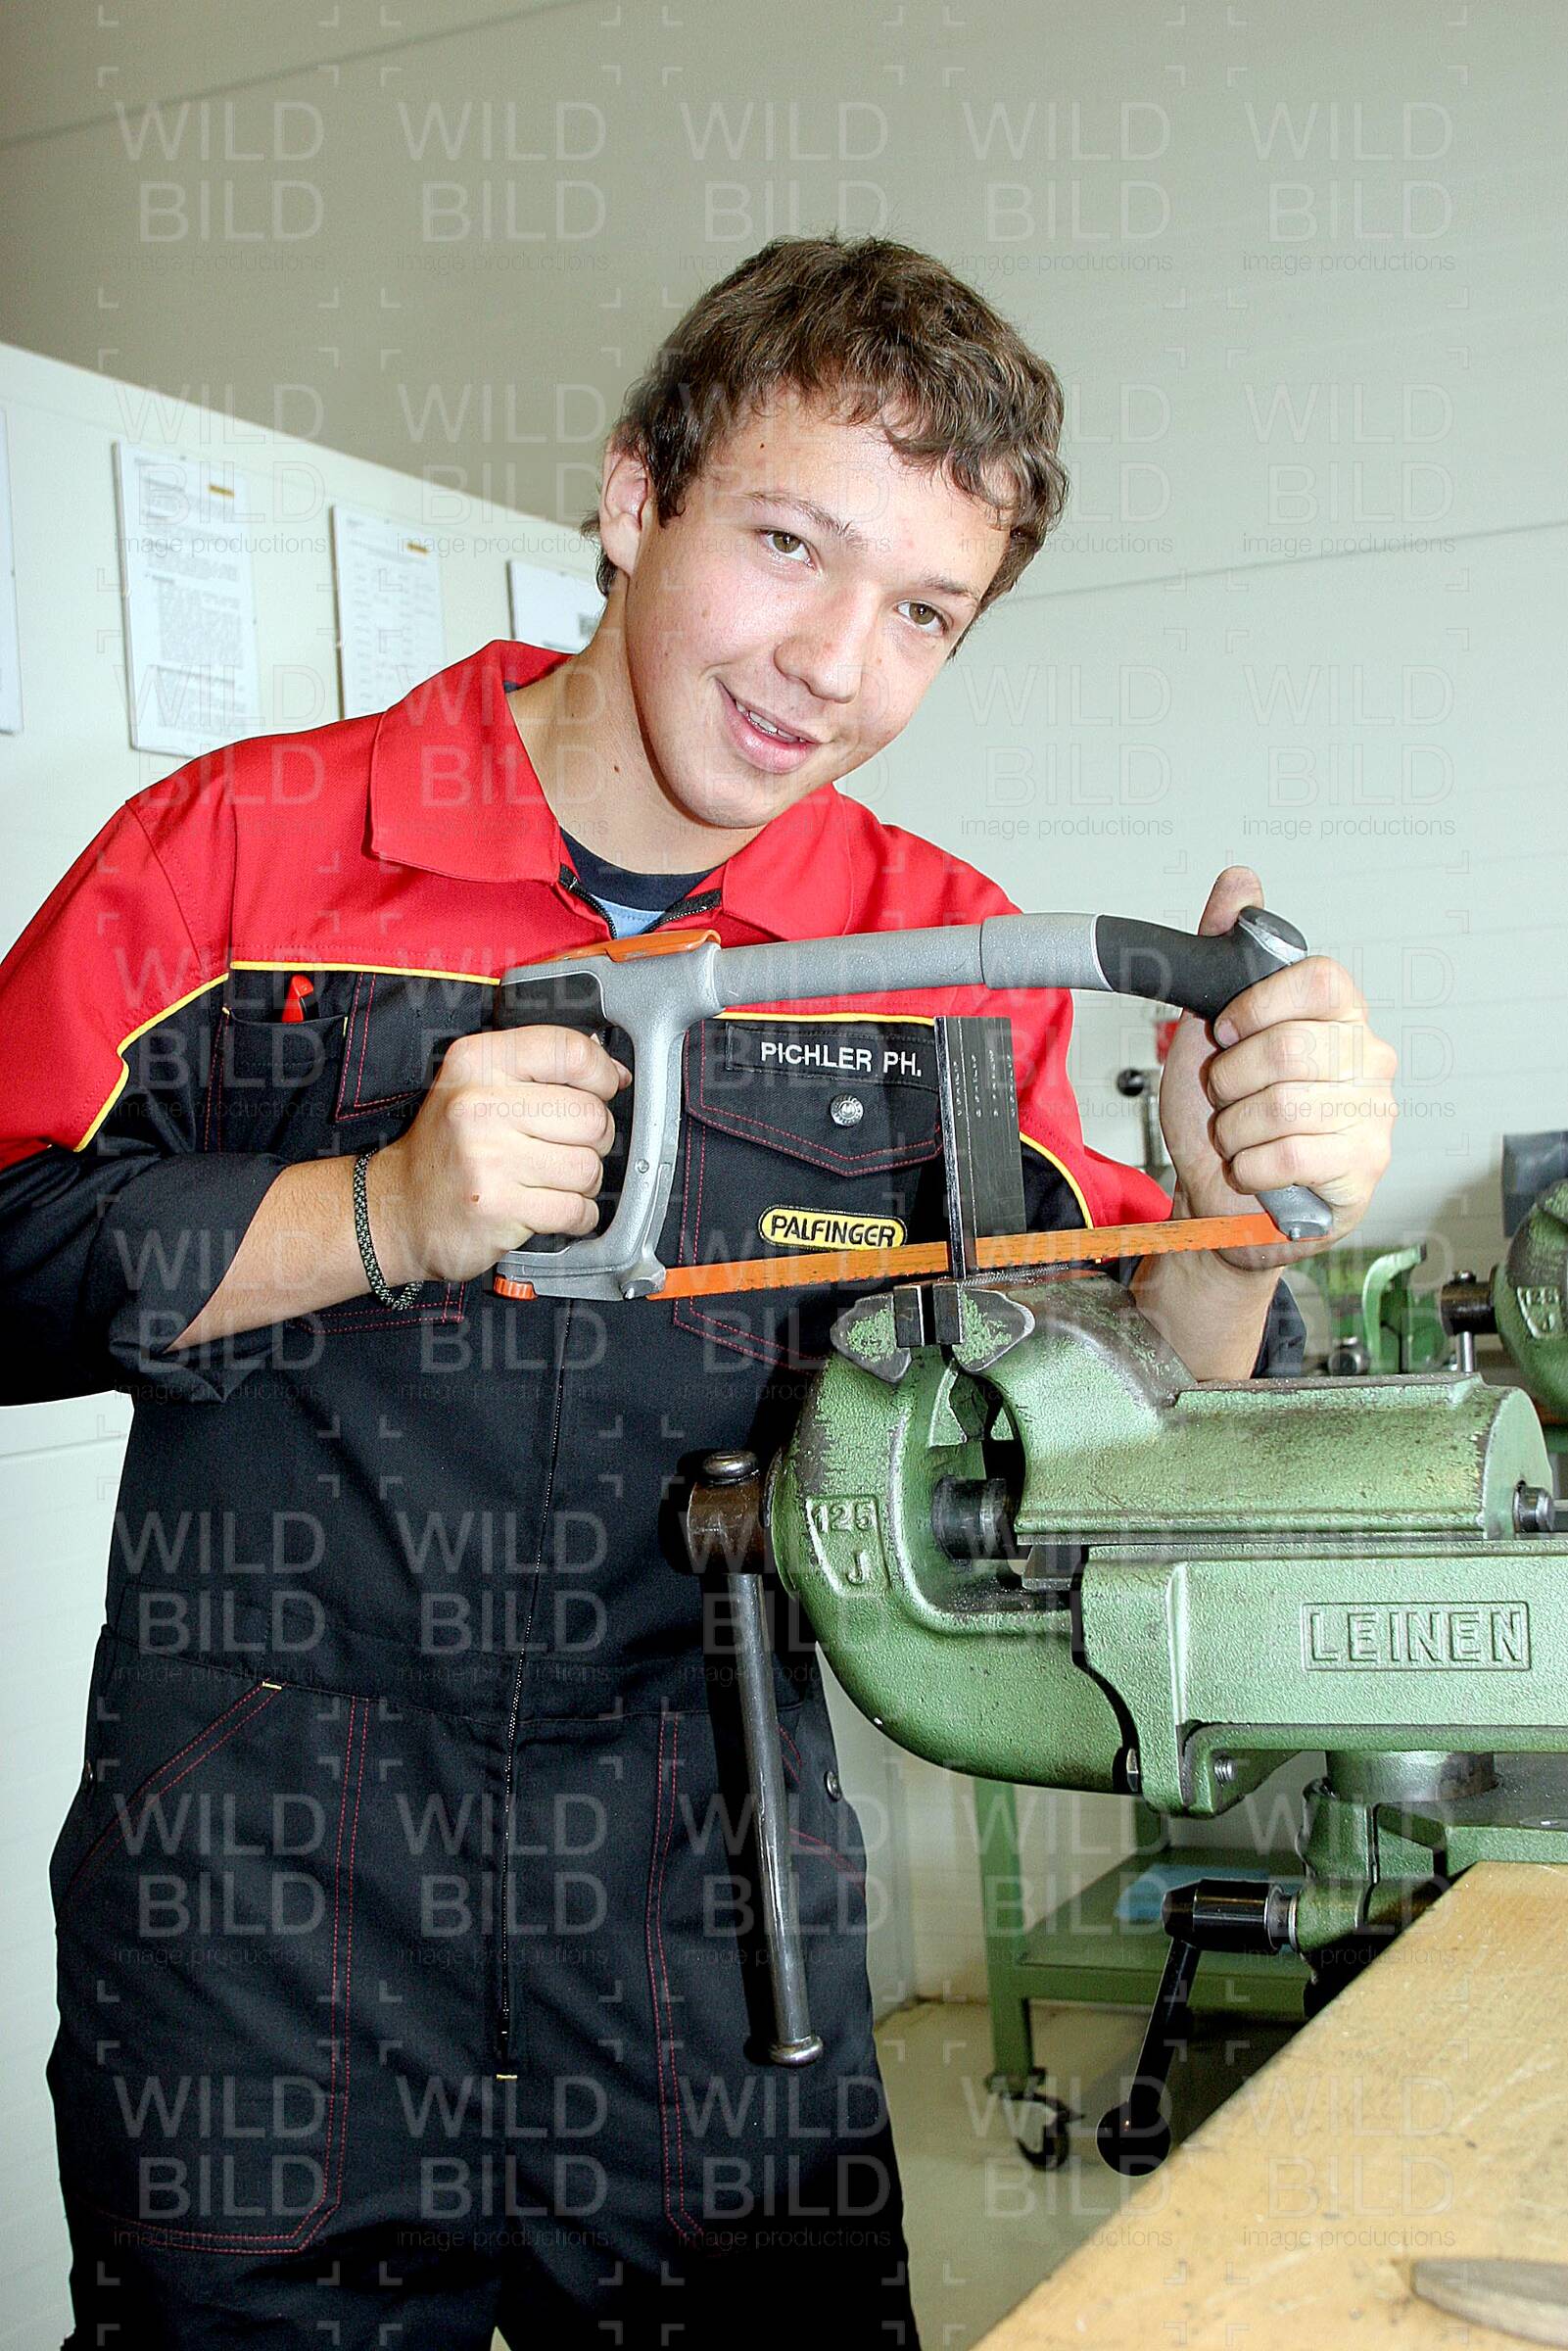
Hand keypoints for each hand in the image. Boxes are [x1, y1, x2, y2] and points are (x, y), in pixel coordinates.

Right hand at [367, 1026, 631, 1284]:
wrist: (398, 1209)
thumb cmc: (449, 1147)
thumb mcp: (477, 1085)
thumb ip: (542, 1068)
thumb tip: (613, 1069)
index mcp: (477, 1062)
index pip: (569, 1051)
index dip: (601, 1073)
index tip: (604, 1088)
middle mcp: (478, 1104)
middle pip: (591, 1115)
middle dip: (594, 1138)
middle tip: (567, 1146)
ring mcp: (486, 1158)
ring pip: (588, 1166)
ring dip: (583, 1182)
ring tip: (551, 1179)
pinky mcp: (497, 1206)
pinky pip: (576, 1209)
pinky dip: (577, 1215)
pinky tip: (550, 1206)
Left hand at [1156, 865, 1398, 1270]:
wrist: (1219, 1195)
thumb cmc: (1221, 1112)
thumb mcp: (1205, 1025)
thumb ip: (1223, 952)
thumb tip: (1239, 882)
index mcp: (1337, 1016)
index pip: (1323, 979)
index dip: (1260, 1004)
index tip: (1225, 1029)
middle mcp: (1367, 1058)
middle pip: (1293, 1046)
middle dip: (1231, 1077)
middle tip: (1225, 1093)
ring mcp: (1374, 1114)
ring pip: (1284, 1105)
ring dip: (1234, 1128)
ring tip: (1237, 1134)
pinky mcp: (1364, 1168)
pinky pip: (1292, 1155)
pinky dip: (1250, 1166)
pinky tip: (1254, 1168)